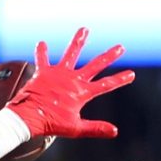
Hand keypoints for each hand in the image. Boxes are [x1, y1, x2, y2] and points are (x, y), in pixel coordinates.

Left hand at [6, 27, 132, 140]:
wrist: (29, 118)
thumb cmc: (51, 124)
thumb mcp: (75, 129)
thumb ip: (96, 128)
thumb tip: (115, 131)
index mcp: (81, 92)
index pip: (106, 85)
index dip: (119, 80)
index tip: (131, 74)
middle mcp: (72, 80)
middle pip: (95, 64)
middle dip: (109, 56)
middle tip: (120, 47)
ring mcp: (58, 74)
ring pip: (71, 54)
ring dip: (78, 41)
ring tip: (84, 29)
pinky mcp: (43, 73)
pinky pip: (42, 59)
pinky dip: (42, 52)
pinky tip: (41, 42)